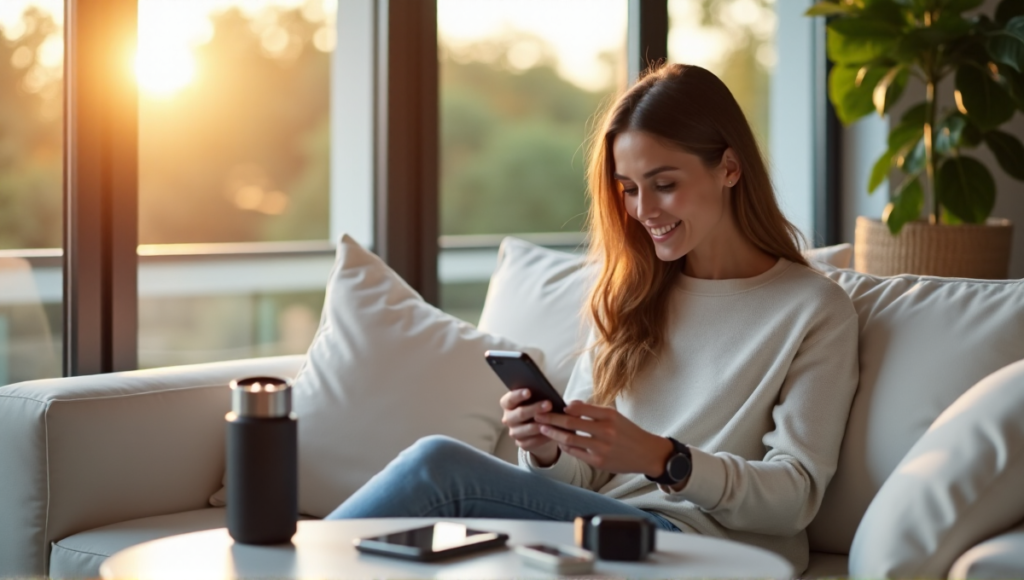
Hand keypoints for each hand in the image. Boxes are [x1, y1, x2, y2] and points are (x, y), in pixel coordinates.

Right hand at [499, 389, 561, 465]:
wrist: (538, 428)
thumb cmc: (536, 408)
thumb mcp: (535, 399)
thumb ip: (536, 395)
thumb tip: (546, 392)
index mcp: (507, 404)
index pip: (509, 399)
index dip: (518, 395)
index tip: (529, 391)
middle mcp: (508, 418)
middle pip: (520, 413)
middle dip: (535, 408)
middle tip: (549, 404)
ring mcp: (513, 432)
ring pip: (527, 428)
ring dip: (541, 424)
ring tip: (552, 421)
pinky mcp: (521, 443)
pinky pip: (532, 441)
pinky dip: (543, 437)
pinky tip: (551, 432)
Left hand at [535, 401, 672, 475]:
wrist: (647, 453)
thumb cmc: (628, 432)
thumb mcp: (615, 416)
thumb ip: (593, 411)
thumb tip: (569, 405)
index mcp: (608, 415)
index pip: (579, 408)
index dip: (561, 407)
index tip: (549, 404)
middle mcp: (605, 431)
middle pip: (570, 423)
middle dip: (550, 419)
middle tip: (537, 415)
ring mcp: (601, 447)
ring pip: (569, 439)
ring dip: (553, 434)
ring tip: (542, 428)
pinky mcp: (598, 462)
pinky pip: (575, 453)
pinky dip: (564, 446)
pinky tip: (558, 442)